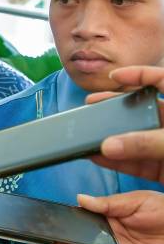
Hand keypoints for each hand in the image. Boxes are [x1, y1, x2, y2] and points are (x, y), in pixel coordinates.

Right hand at [77, 190, 163, 243]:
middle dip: (80, 243)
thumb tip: (80, 198)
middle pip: (91, 242)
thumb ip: (109, 203)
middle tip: (70, 242)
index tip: (65, 222)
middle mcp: (115, 238)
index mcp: (112, 219)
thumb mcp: (137, 200)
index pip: (88, 222)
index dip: (77, 223)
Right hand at [86, 65, 163, 184]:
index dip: (141, 74)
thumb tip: (109, 145)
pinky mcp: (162, 170)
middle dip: (115, 107)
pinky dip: (117, 161)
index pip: (163, 81)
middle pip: (142, 110)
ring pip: (135, 138)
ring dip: (111, 137)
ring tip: (87, 132)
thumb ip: (146, 144)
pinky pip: (136, 162)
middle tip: (91, 105)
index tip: (116, 75)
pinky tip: (97, 156)